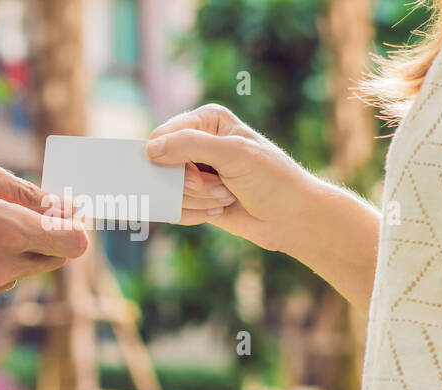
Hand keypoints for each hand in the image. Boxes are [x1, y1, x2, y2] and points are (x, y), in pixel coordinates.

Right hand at [0, 148, 87, 314]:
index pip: (75, 243)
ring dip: (7, 250)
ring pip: (15, 272)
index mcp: (6, 231)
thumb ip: (21, 188)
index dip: (75, 225)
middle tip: (18, 209)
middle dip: (45, 235)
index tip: (62, 210)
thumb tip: (58, 204)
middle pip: (51, 260)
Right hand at [145, 104, 321, 251]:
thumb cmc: (271, 179)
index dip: (170, 161)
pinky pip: (174, 209)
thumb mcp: (233, 154)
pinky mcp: (195, 198)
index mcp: (206, 120)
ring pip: (167, 190)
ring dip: (198, 200)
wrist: (292, 217)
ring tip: (227, 198)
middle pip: (161, 166)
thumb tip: (149, 149)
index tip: (197, 177)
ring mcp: (195, 171)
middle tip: (222, 188)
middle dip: (190, 184)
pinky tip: (220, 211)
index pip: (162, 137)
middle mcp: (198, 142)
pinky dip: (194, 214)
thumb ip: (190, 146)